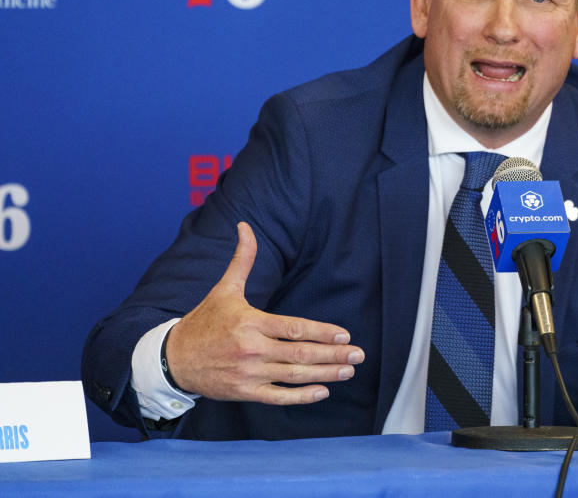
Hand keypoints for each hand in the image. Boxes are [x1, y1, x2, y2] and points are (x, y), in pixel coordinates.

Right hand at [164, 222, 364, 403]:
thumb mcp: (224, 289)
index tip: (344, 335)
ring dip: (324, 375)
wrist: (173, 358)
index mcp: (250, 322)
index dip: (321, 332)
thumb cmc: (204, 321)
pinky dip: (301, 397)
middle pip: (299, 354)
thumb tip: (245, 226)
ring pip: (293, 376)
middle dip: (332, 355)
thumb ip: (242, 259)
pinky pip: (277, 397)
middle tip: (358, 354)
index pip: (294, 328)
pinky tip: (322, 392)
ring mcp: (248, 373)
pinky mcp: (244, 392)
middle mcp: (251, 349)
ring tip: (348, 371)